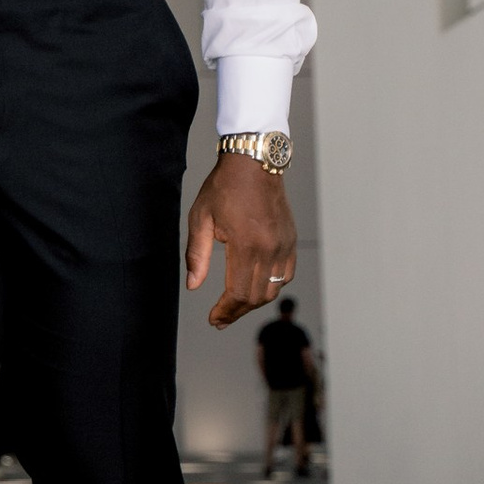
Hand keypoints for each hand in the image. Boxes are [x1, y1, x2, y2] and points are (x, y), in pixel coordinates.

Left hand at [183, 155, 294, 328]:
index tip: (213, 319)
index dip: (225, 311)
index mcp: (246, 244)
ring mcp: (284, 245)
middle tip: (220, 319)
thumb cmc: (224, 187)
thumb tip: (193, 286)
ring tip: (234, 307)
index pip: (238, 292)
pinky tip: (255, 288)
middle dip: (236, 312)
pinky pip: (285, 275)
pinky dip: (271, 287)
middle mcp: (270, 249)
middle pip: (256, 297)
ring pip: (272, 289)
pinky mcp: (290, 241)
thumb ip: (197, 255)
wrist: (254, 164)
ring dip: (253, 303)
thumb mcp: (201, 218)